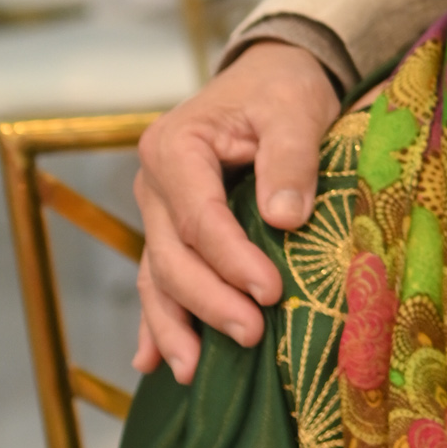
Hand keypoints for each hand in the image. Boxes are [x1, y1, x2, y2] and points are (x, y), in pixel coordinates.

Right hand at [132, 45, 336, 379]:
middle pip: (172, 255)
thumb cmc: (283, 89)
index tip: (270, 292)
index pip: (198, 219)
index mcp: (175, 147)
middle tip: (251, 335)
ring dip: (173, 325)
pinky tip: (151, 361)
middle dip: (208, 301)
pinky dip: (157, 319)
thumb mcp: (295, 109)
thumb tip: (284, 219)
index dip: (231, 261)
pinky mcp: (169, 227)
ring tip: (191, 372)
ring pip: (157, 275)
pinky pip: (158, 278)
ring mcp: (156, 208)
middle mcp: (153, 182)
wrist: (271, 75)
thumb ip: (290, 158)